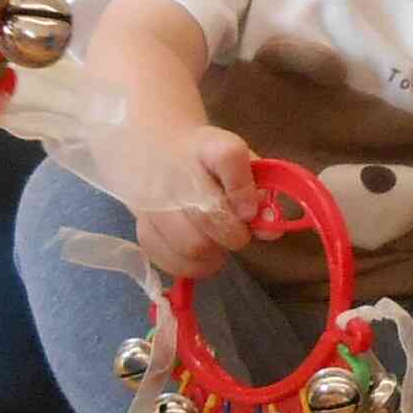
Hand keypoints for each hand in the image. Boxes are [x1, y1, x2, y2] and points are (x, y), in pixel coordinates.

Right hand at [133, 125, 260, 280]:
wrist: (156, 152)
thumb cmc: (209, 165)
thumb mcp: (240, 165)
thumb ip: (261, 192)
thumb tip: (270, 227)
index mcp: (209, 146)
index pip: (228, 157)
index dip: (243, 188)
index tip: (249, 210)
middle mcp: (176, 170)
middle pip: (209, 215)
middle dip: (233, 234)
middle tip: (236, 233)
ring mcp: (153, 200)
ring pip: (191, 245)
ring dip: (213, 253)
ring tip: (216, 245)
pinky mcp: (142, 227)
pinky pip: (171, 260)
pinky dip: (191, 266)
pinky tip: (198, 255)